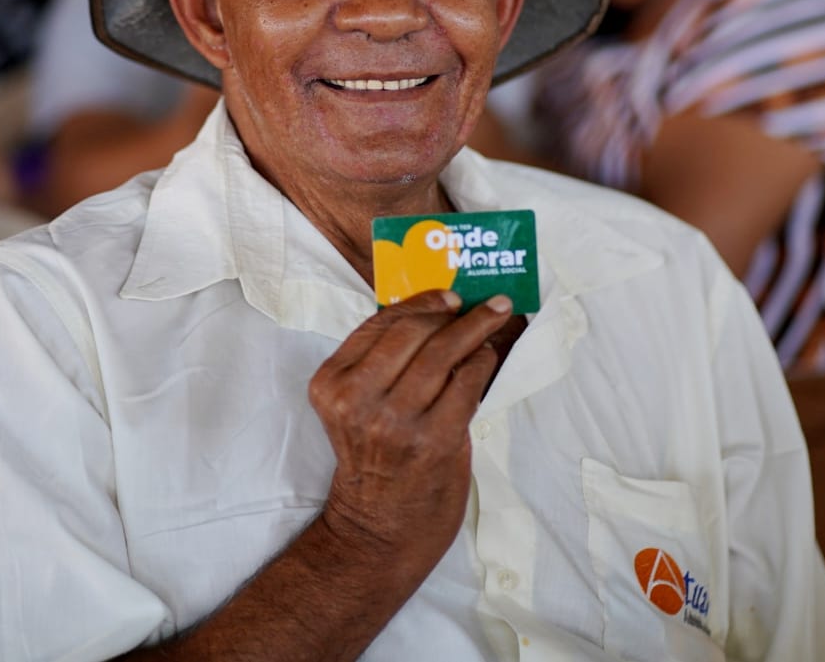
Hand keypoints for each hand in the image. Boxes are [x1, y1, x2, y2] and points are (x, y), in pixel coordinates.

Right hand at [307, 289, 512, 579]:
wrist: (378, 529)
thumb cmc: (374, 461)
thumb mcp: (357, 407)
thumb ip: (381, 364)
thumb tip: (434, 312)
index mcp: (331, 385)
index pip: (378, 325)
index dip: (419, 302)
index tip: (447, 295)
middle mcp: (357, 401)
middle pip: (413, 333)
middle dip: (454, 312)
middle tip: (484, 302)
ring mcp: (395, 422)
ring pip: (442, 355)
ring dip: (475, 331)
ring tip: (493, 320)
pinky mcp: (433, 440)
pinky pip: (465, 384)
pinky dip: (481, 364)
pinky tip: (486, 357)